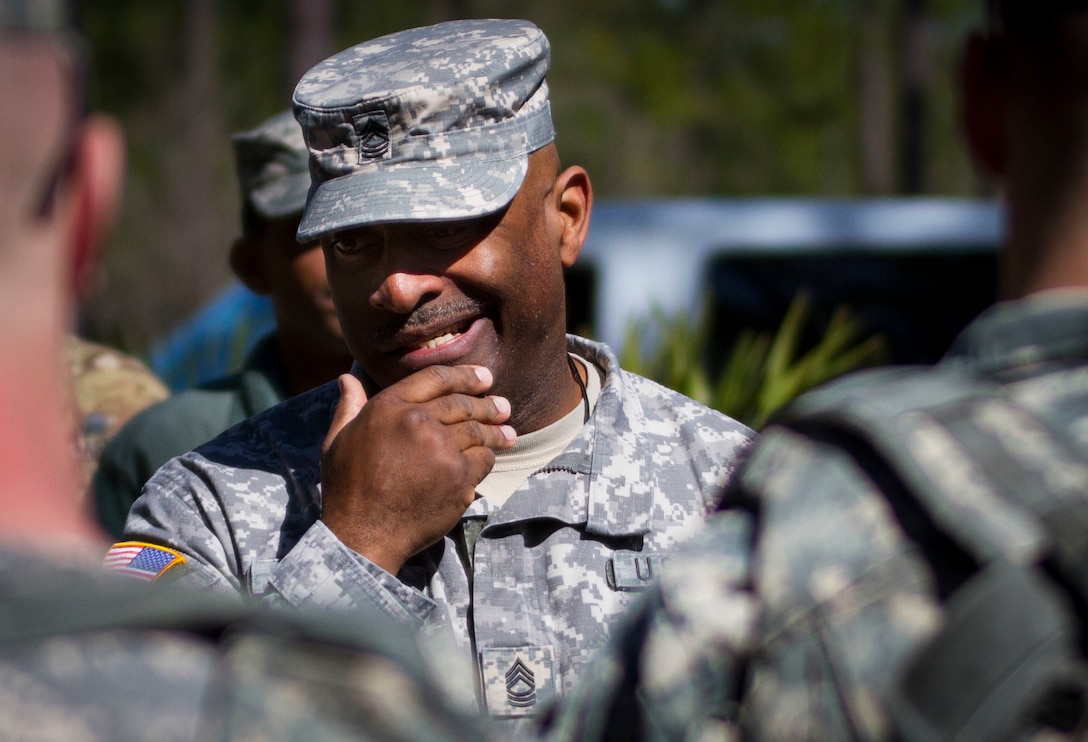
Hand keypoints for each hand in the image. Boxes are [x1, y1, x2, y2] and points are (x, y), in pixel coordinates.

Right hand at [320, 365, 515, 574]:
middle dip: (487, 403)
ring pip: (478, 430)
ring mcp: (441, 448)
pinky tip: (492, 456)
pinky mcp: (459, 475)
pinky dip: (489, 456)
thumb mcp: (337, 441)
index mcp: (389, 407)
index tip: (483, 377)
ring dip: (496, 429)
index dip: (465, 375)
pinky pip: (484, 458)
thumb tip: (347, 378)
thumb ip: (349, 407)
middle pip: (463, 403)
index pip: (436, 378)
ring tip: (507, 432)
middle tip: (502, 406)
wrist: (364, 533)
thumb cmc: (348, 489)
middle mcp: (417, 421)